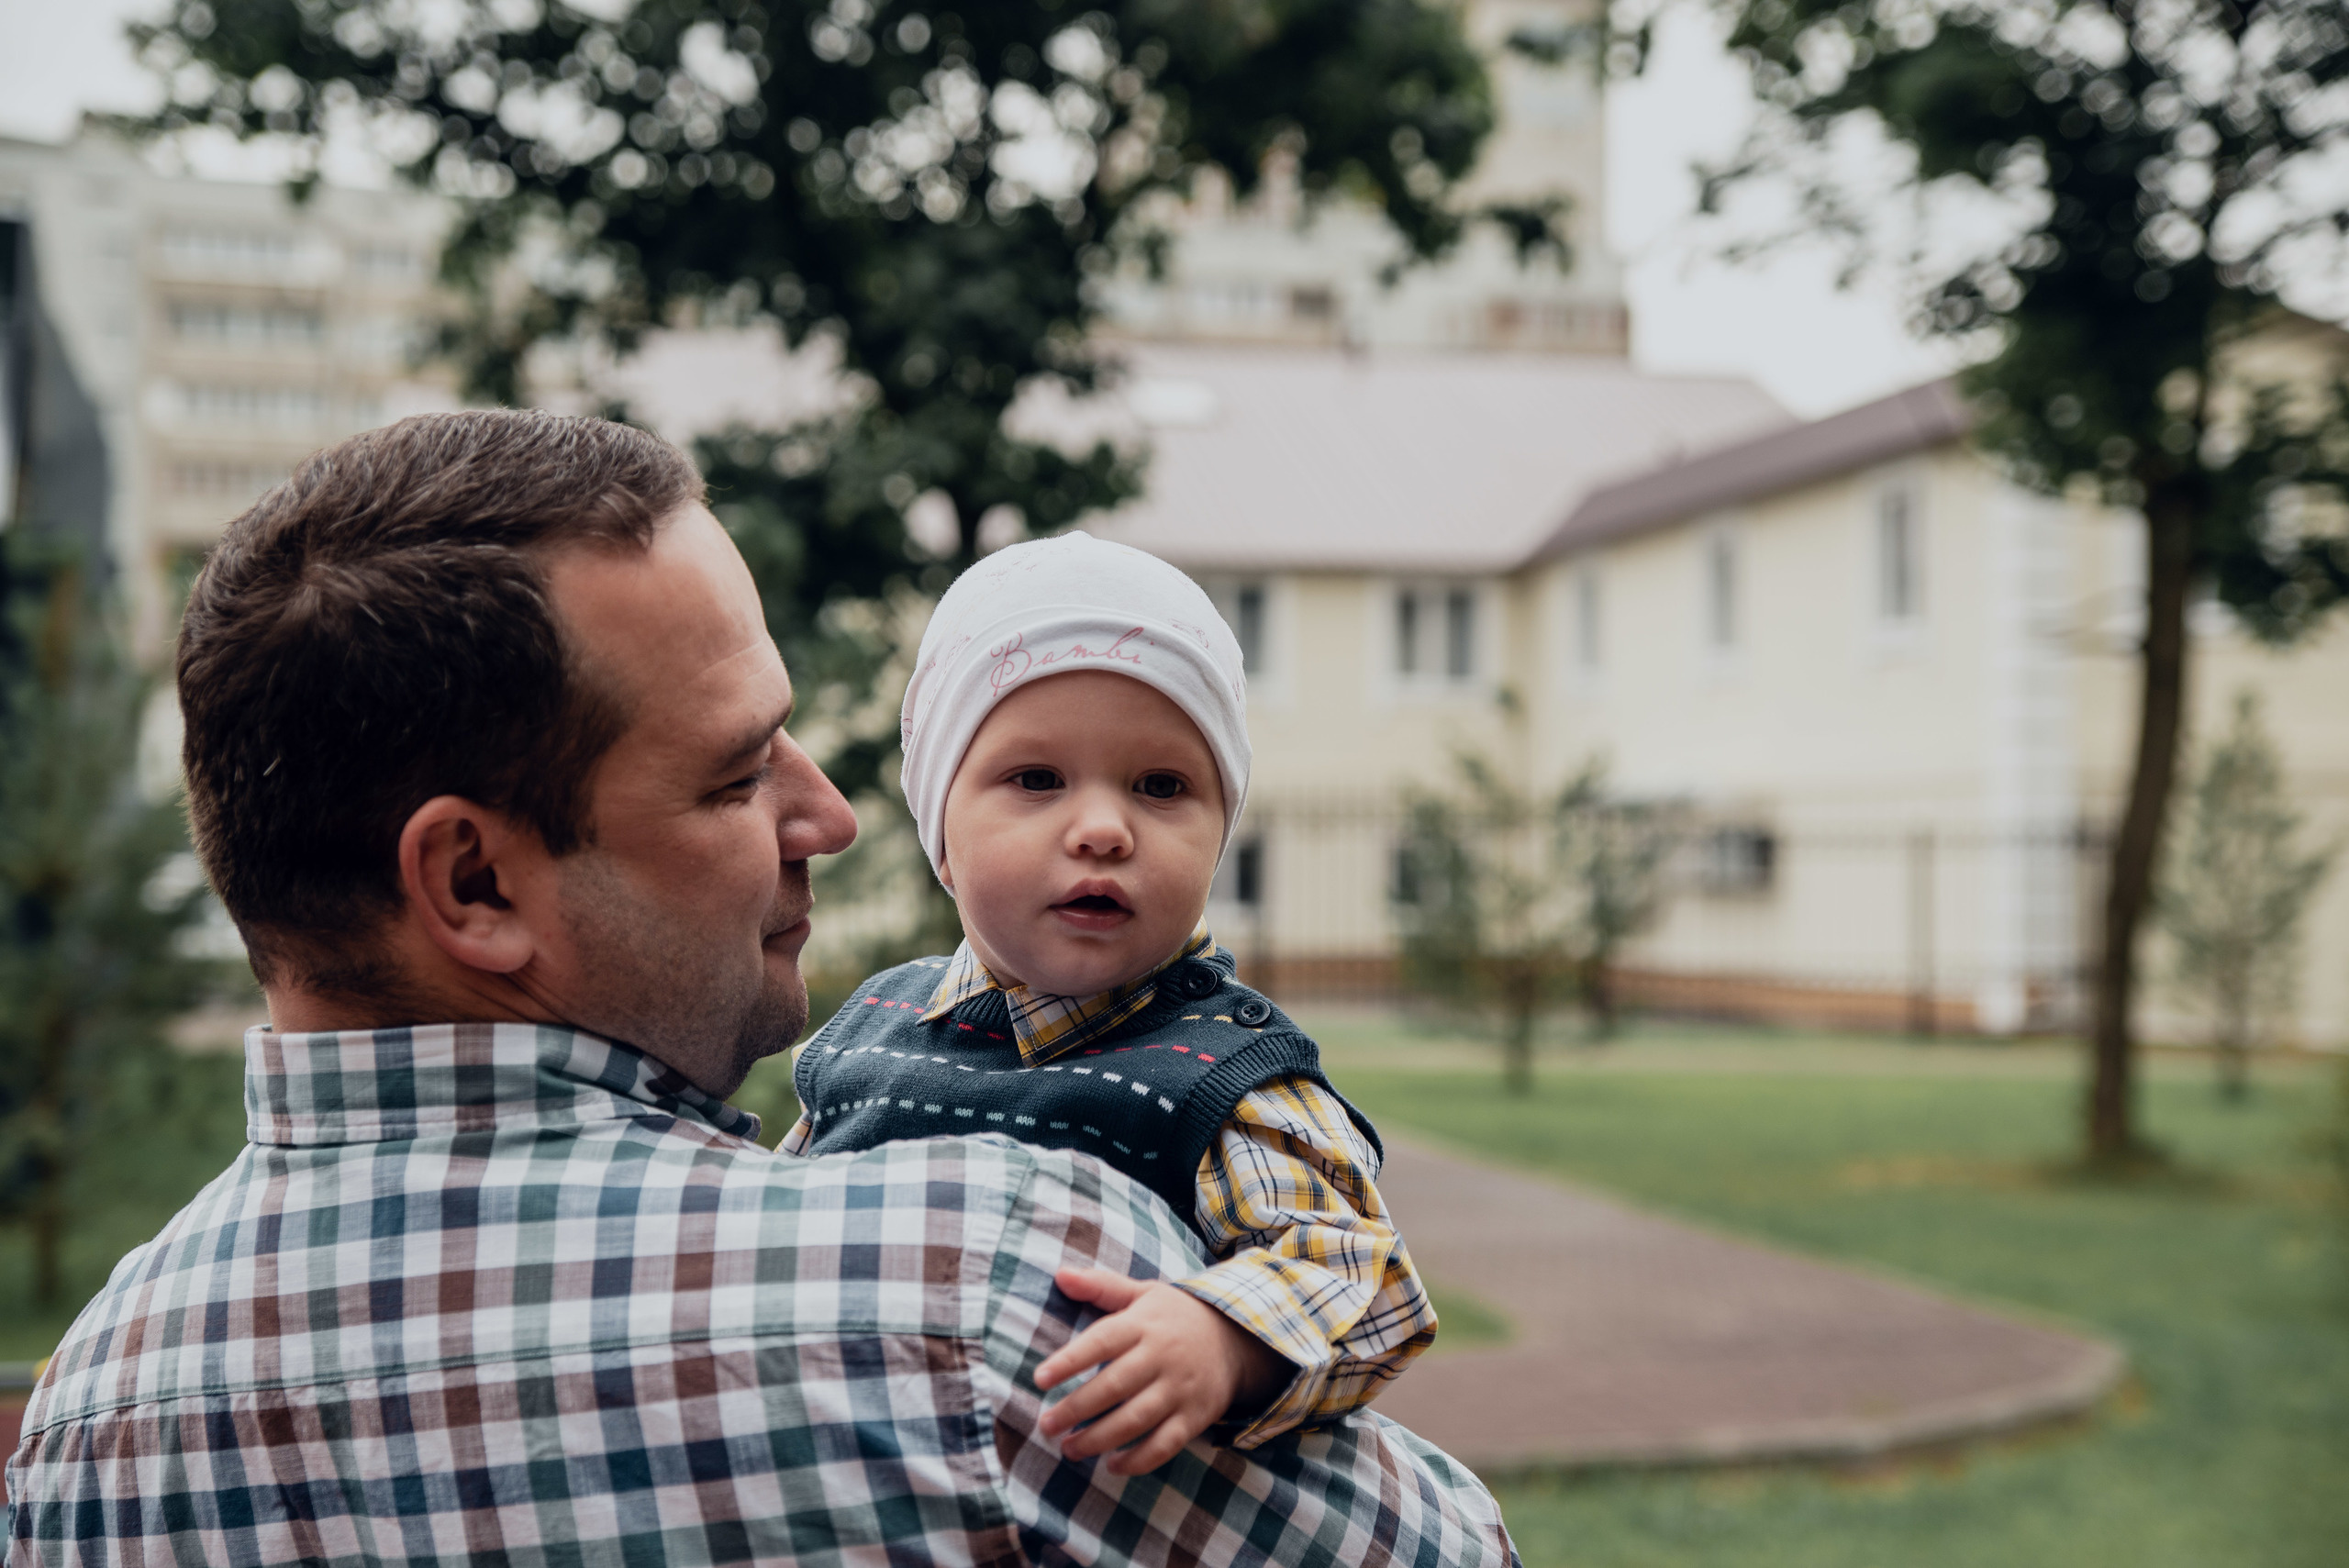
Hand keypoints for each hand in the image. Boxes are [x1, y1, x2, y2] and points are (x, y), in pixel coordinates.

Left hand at [1034, 1267, 1287, 1474]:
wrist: (1237, 1338)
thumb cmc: (1175, 1316)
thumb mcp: (1143, 1293)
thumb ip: (1101, 1286)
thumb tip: (1060, 1274)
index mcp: (1145, 1324)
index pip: (1102, 1341)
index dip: (1070, 1360)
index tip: (1040, 1378)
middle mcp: (1162, 1356)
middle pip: (1114, 1386)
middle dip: (1076, 1409)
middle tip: (1046, 1424)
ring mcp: (1180, 1388)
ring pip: (1136, 1419)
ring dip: (1099, 1439)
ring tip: (1068, 1449)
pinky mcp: (1195, 1416)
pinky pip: (1165, 1444)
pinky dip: (1139, 1460)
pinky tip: (1112, 1466)